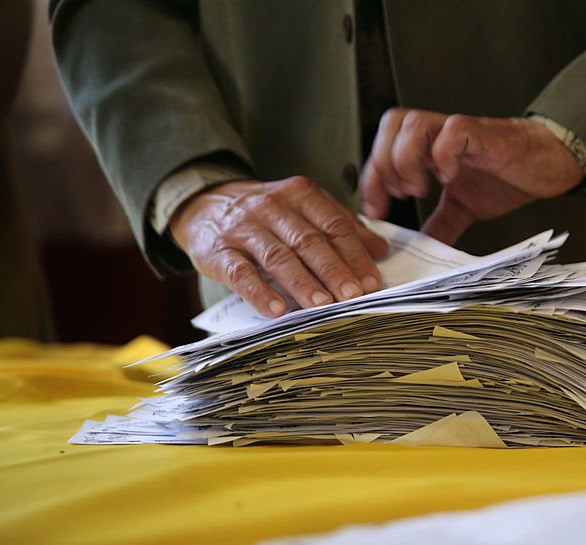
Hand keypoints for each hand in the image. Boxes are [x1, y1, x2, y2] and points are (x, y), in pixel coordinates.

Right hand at [169, 176, 388, 316]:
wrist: (204, 203)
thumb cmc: (265, 213)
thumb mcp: (303, 208)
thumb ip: (341, 226)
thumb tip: (380, 249)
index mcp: (300, 194)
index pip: (334, 225)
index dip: (354, 255)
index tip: (371, 282)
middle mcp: (273, 207)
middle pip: (309, 241)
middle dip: (334, 270)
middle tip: (352, 295)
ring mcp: (244, 228)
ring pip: (278, 256)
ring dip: (303, 283)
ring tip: (323, 305)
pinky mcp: (219, 250)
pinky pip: (240, 272)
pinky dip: (259, 292)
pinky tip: (276, 309)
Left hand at [361, 109, 583, 244]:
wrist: (546, 164)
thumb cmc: (506, 175)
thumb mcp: (463, 207)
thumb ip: (439, 225)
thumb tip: (420, 252)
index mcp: (429, 149)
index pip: (383, 149)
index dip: (371, 179)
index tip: (375, 211)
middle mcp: (438, 135)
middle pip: (391, 126)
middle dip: (385, 165)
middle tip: (400, 195)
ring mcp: (457, 132)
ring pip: (412, 125)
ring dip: (407, 159)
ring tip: (420, 187)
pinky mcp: (480, 133)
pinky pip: (450, 133)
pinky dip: (443, 157)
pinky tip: (450, 178)